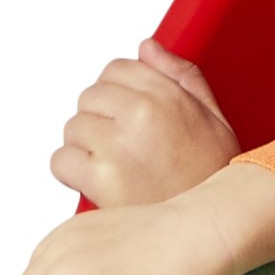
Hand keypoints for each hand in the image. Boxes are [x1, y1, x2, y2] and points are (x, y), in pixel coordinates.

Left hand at [52, 40, 237, 209]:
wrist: (211, 227)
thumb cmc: (211, 176)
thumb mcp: (213, 119)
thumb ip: (182, 76)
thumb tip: (147, 47)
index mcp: (167, 95)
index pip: (116, 70)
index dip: (119, 94)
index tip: (130, 117)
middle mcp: (141, 113)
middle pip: (89, 98)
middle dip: (101, 120)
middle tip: (127, 150)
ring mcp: (117, 144)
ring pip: (73, 128)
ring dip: (87, 148)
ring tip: (119, 169)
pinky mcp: (100, 177)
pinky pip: (61, 160)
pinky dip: (73, 174)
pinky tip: (101, 184)